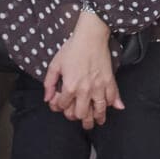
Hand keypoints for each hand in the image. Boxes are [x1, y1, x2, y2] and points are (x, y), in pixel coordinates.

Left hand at [43, 11, 120, 129]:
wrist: (90, 37)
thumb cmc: (72, 49)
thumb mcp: (55, 65)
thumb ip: (49, 83)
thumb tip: (47, 98)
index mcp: (70, 86)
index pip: (63, 106)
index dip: (59, 106)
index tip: (59, 103)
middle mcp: (85, 90)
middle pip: (82, 114)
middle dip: (78, 118)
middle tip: (79, 117)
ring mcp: (99, 87)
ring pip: (99, 111)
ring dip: (97, 118)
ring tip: (96, 122)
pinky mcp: (109, 81)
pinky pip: (112, 98)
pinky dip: (111, 105)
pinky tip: (108, 107)